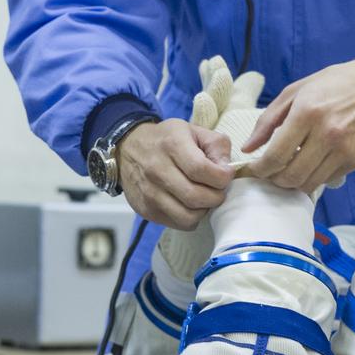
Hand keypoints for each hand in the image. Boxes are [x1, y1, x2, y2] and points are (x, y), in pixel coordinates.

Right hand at [117, 118, 232, 228]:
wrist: (127, 149)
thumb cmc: (166, 140)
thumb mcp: (193, 131)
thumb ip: (217, 145)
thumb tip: (227, 169)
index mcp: (172, 146)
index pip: (202, 170)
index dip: (222, 177)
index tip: (225, 175)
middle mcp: (157, 170)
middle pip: (196, 197)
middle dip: (216, 196)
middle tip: (217, 190)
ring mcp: (149, 193)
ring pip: (188, 216)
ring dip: (203, 210)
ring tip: (204, 199)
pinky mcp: (146, 210)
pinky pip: (177, 223)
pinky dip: (190, 218)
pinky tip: (190, 205)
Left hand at [243, 52, 354, 192]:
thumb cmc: (335, 84)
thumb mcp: (296, 91)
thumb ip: (268, 120)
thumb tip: (247, 148)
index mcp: (307, 113)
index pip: (276, 155)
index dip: (260, 169)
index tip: (254, 169)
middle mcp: (327, 134)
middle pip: (291, 175)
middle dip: (275, 179)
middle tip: (270, 173)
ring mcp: (344, 149)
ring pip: (308, 183)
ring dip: (293, 182)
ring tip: (288, 170)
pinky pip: (327, 180)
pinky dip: (314, 178)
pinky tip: (311, 165)